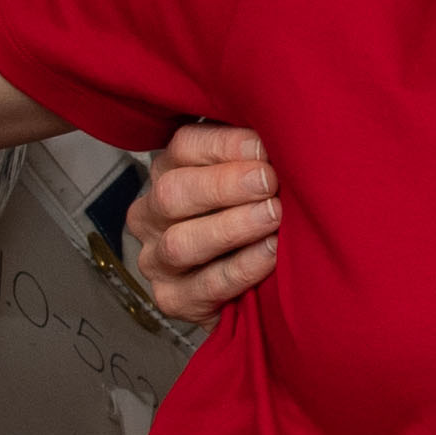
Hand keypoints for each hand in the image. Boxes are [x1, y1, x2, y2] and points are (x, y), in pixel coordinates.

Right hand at [127, 123, 278, 322]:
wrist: (250, 285)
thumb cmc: (254, 215)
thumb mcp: (254, 178)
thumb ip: (257, 157)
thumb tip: (283, 135)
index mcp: (169, 171)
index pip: (184, 146)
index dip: (225, 145)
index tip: (266, 148)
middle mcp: (152, 213)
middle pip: (173, 192)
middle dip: (225, 186)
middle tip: (269, 183)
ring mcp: (157, 259)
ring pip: (181, 242)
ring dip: (232, 227)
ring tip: (272, 216)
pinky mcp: (173, 299)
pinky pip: (204, 285)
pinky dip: (241, 268)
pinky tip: (270, 253)